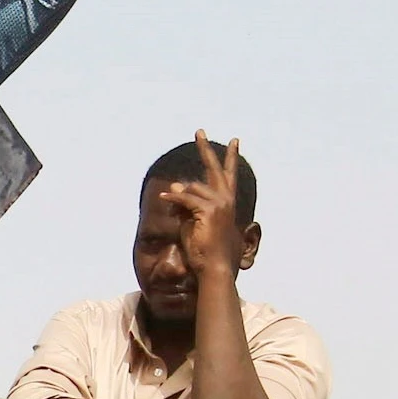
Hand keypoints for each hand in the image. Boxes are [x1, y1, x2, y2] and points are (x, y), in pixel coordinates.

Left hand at [152, 134, 249, 277]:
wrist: (214, 267)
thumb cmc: (205, 250)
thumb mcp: (192, 222)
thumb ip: (185, 204)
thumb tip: (175, 186)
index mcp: (227, 203)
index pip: (229, 176)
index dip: (230, 157)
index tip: (234, 142)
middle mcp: (226, 200)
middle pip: (214, 168)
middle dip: (205, 148)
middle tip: (199, 131)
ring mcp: (219, 204)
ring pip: (192, 188)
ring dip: (179, 196)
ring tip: (170, 200)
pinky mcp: (207, 210)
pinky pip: (184, 198)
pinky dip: (173, 198)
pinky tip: (163, 197)